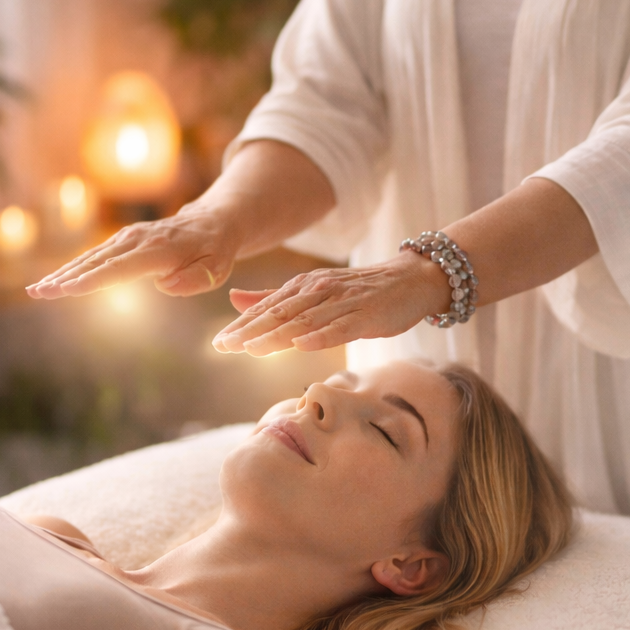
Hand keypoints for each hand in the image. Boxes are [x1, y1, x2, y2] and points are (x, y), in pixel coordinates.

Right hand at [26, 206, 241, 298]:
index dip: (94, 279)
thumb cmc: (215, 251)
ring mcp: (127, 237)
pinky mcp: (122, 240)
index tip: (69, 289)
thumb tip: (165, 285)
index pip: (121, 267)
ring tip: (37, 291)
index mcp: (159, 250)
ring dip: (62, 274)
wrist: (212, 222)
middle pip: (96, 262)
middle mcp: (138, 240)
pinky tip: (54, 281)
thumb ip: (195, 279)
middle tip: (39, 293)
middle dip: (66, 278)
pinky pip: (94, 256)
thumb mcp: (217, 268)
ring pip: (90, 258)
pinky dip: (72, 268)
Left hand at [211, 254, 452, 355]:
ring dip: (277, 335)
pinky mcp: (366, 314)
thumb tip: (234, 301)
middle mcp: (320, 290)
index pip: (268, 308)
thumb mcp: (316, 291)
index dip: (242, 325)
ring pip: (305, 320)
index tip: (218, 342)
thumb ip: (276, 298)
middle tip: (224, 346)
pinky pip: (341, 327)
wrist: (411, 279)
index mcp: (305, 286)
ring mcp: (343, 302)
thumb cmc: (362, 290)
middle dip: (251, 331)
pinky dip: (321, 335)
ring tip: (252, 349)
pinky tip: (303, 345)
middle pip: (281, 313)